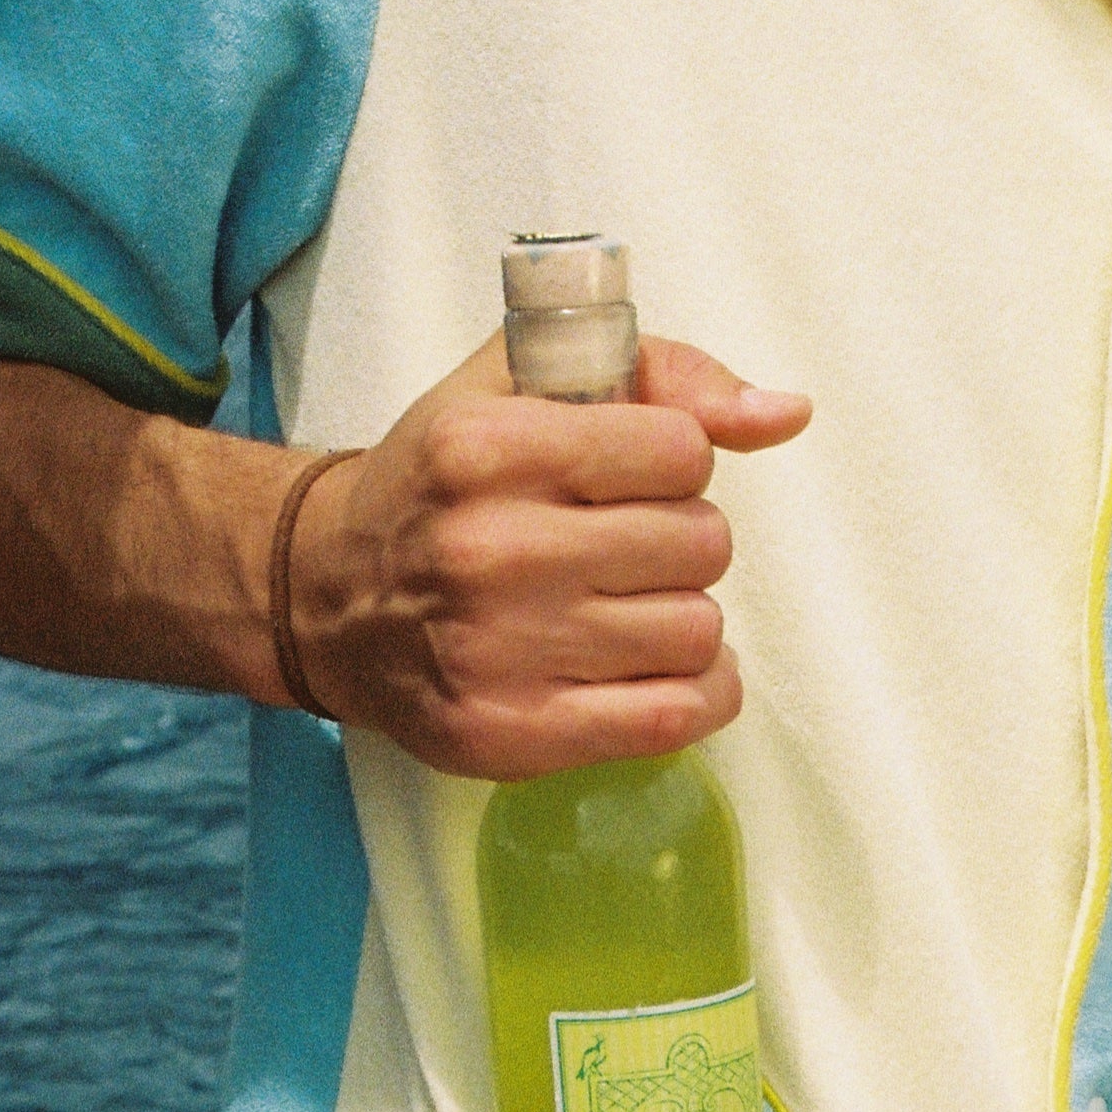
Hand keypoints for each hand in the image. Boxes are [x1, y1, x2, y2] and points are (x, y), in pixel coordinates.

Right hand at [284, 332, 810, 777]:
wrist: (328, 601)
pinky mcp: (513, 735)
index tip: (630, 478)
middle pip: (700, 543)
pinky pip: (676, 716)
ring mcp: (499, 651)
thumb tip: (784, 414)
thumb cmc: (439, 489)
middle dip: (681, 540)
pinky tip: (658, 667)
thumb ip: (661, 376)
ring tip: (626, 607)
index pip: (680, 450)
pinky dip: (697, 692)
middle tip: (626, 549)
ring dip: (682, 616)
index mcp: (487, 449)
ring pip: (698, 629)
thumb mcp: (520, 387)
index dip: (673, 462)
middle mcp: (489, 550)